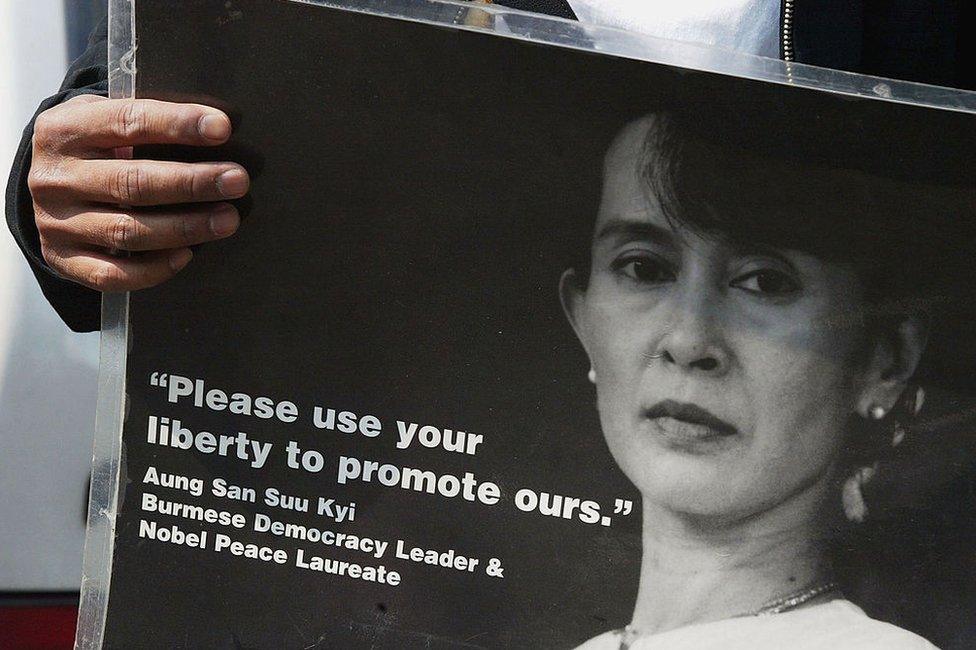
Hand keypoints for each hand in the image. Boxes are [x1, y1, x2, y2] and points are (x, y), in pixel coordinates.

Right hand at [28, 95, 249, 291]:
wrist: (45, 187)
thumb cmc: (95, 150)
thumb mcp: (103, 122)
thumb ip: (144, 125)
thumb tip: (215, 132)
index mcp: (64, 130)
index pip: (126, 122)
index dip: (177, 124)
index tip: (221, 128)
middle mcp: (55, 178)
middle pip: (132, 183)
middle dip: (192, 182)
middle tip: (237, 181)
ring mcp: (55, 223)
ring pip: (128, 230)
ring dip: (185, 227)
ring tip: (227, 220)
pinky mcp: (63, 260)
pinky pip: (113, 274)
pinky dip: (154, 269)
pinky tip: (186, 256)